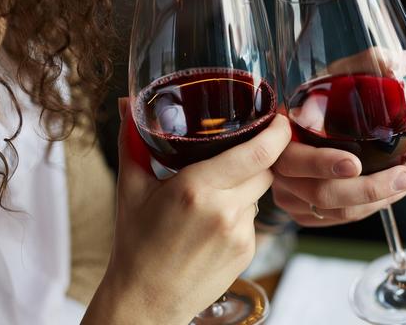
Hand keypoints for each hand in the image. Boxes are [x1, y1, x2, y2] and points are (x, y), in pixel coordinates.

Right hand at [84, 101, 290, 324]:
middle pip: (264, 168)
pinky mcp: (247, 252)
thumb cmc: (135, 244)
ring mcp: (240, 234)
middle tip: (234, 155)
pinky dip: (240, 212)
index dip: (277, 132)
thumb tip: (126, 103)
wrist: (145, 302)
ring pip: (259, 193)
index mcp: (196, 188)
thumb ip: (132, 141)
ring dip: (245, 186)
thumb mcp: (131, 189)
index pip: (258, 152)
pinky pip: (254, 218)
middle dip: (256, 157)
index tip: (279, 119)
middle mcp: (224, 210)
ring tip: (212, 197)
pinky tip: (213, 224)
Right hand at [272, 47, 405, 226]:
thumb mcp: (329, 80)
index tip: (355, 163)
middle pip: (322, 194)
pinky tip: (392, 192)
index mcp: (279, 138)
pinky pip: (338, 220)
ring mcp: (289, 197)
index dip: (323, 164)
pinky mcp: (302, 213)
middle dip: (370, 189)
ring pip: (336, 212)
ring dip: (378, 200)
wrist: (288, 131)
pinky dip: (369, 209)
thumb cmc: (312, 102)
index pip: (294, 158)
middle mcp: (279, 172)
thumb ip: (364, 65)